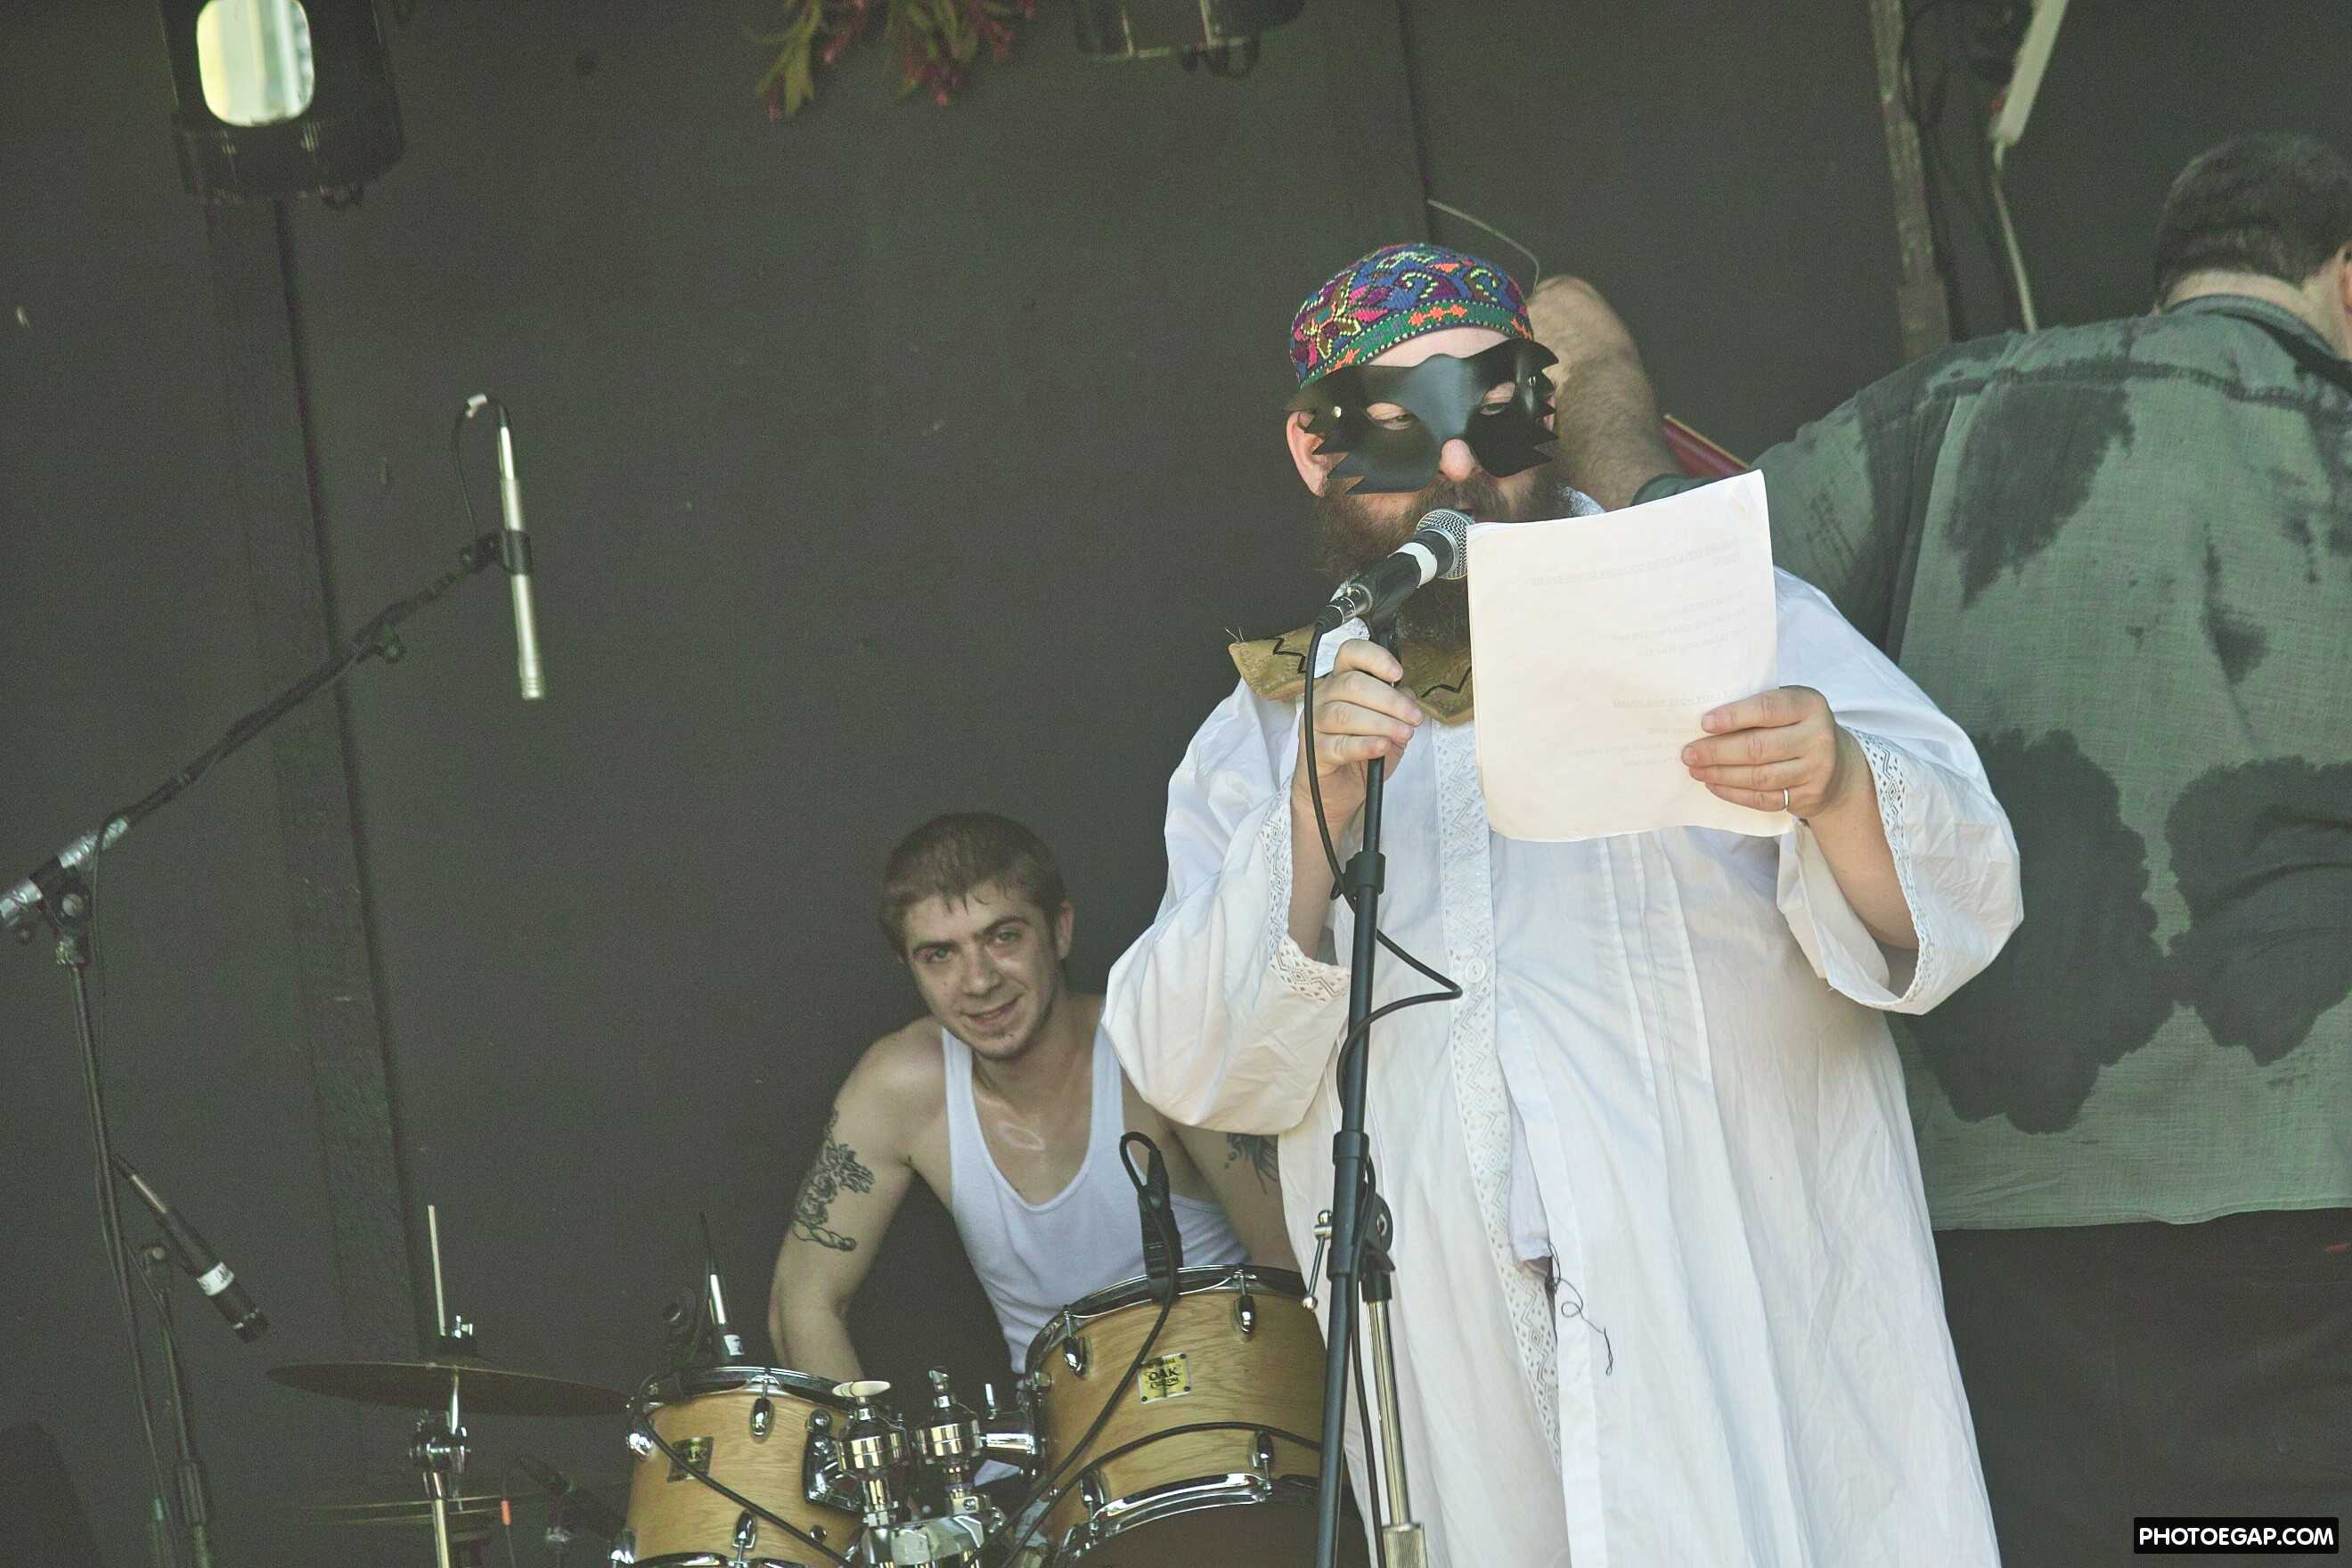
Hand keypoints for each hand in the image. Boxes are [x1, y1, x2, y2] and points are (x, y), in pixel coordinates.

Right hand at [1293, 638, 1423, 836]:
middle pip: (1352, 685)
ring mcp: (1315, 724)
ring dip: (1381, 723)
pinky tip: (1382, 746)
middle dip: (1390, 700)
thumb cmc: (1360, 753)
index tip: (1397, 673)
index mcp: (1341, 682)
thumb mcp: (1388, 725)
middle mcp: (1323, 697)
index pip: (1350, 654)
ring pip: (1345, 714)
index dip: (1374, 658)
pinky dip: (1365, 744)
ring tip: (1403, 734)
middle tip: (1413, 717)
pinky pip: (1339, 744)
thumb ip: (1398, 706)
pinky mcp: (1314, 751)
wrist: (1336, 791)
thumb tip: (1407, 694)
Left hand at [1681, 686, 1860, 818]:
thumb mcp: (1788, 707)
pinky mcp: (1809, 796)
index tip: (1704, 724)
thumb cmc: (1797, 728)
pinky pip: (1764, 798)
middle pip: (1758, 747)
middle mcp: (1817, 737)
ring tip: (1695, 769)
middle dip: (1717, 752)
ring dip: (1721, 775)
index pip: (1767, 709)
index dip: (1733, 717)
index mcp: (1809, 705)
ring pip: (1759, 777)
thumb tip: (1705, 722)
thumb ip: (1758, 708)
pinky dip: (1734, 793)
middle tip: (1688, 753)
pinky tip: (1714, 784)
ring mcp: (1816, 769)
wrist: (1838, 765)